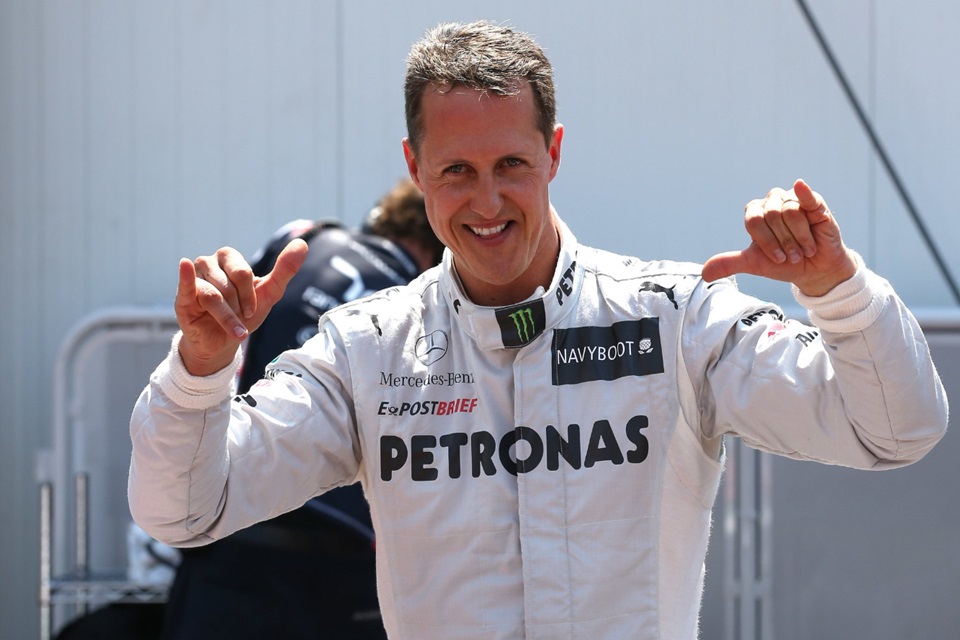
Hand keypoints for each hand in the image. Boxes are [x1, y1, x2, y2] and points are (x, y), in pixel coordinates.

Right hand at [174, 239, 308, 375]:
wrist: (224, 343)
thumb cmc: (245, 314)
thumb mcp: (269, 293)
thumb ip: (284, 269)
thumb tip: (302, 243)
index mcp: (229, 258)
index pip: (243, 273)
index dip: (250, 296)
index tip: (251, 311)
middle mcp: (208, 263)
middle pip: (228, 284)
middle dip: (238, 306)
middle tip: (239, 317)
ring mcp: (193, 279)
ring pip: (212, 296)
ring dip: (226, 316)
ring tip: (232, 327)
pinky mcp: (182, 297)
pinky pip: (186, 285)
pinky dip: (186, 276)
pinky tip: (184, 264)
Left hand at [702, 179, 856, 296]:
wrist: (814, 270)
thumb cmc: (784, 263)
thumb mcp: (754, 264)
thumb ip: (730, 263)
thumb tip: (705, 273)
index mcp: (755, 213)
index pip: (753, 221)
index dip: (766, 242)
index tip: (777, 259)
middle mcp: (772, 202)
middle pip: (771, 216)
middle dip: (783, 242)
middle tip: (793, 256)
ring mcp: (793, 200)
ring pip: (790, 212)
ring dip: (799, 237)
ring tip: (805, 249)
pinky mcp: (815, 203)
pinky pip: (807, 196)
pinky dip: (803, 192)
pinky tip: (800, 187)